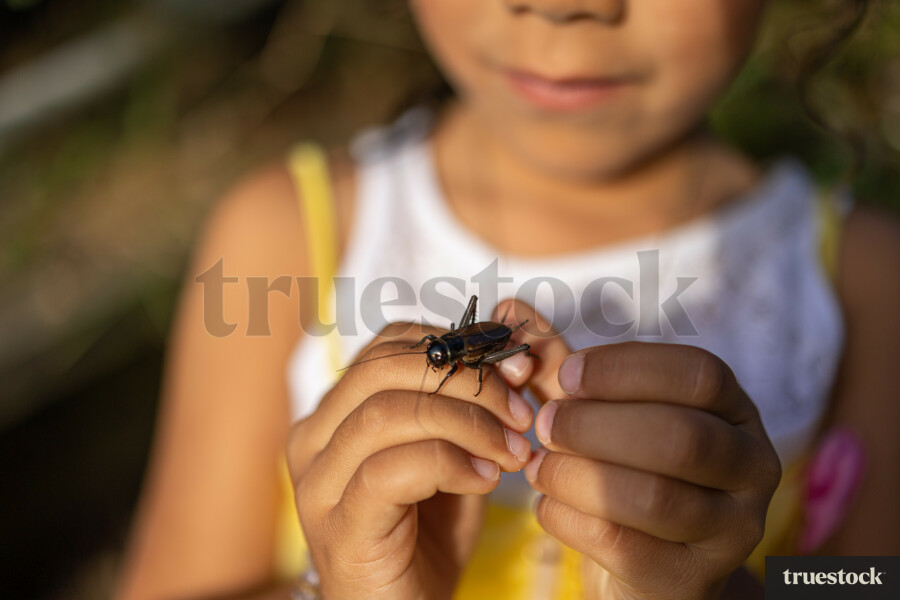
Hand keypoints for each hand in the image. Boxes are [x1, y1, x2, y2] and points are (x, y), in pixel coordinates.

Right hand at [286, 323, 533, 599]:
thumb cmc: (427, 533)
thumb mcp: (453, 453)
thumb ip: (469, 406)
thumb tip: (513, 347)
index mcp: (336, 411)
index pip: (390, 345)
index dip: (458, 345)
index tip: (514, 368)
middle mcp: (314, 438)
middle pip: (385, 369)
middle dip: (467, 381)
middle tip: (520, 410)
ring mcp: (318, 483)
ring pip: (387, 413)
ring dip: (466, 423)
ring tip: (510, 449)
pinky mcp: (338, 525)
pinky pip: (391, 470)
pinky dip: (450, 464)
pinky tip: (485, 481)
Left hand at [498, 302, 781, 599]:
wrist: (649, 564)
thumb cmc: (624, 469)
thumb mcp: (601, 414)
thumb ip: (561, 365)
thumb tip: (511, 310)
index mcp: (735, 412)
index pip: (699, 373)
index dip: (627, 369)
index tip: (567, 374)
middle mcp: (751, 467)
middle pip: (681, 437)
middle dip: (596, 425)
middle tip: (544, 424)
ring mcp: (730, 530)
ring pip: (653, 497)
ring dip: (577, 475)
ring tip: (537, 466)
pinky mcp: (689, 580)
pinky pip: (624, 545)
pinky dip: (570, 518)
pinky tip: (546, 504)